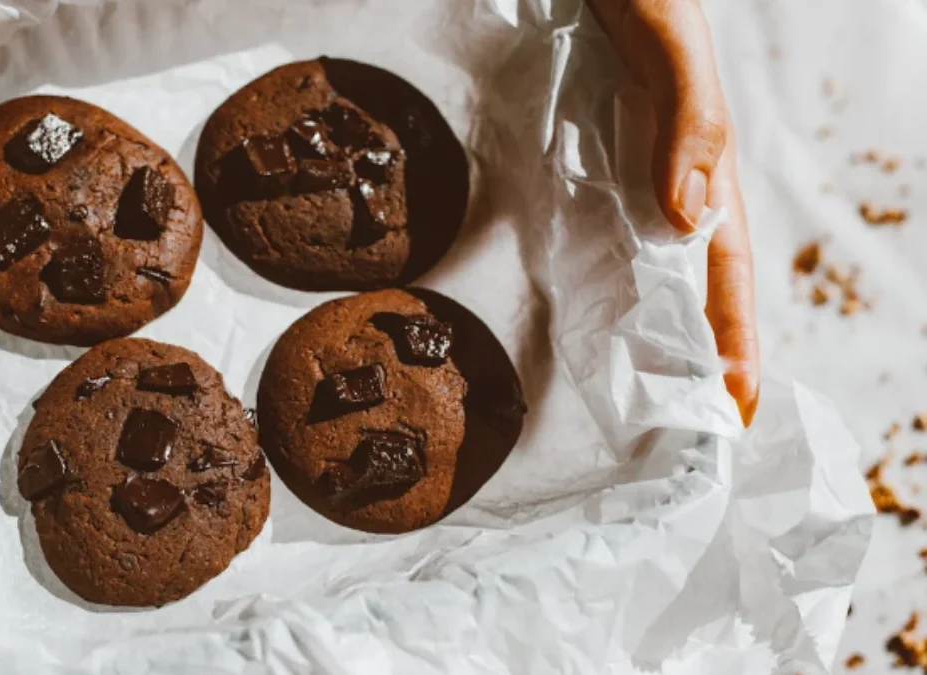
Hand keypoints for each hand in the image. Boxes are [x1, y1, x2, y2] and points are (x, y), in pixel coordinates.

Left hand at [587, 0, 758, 425]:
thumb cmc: (644, 2)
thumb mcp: (671, 55)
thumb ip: (687, 127)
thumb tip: (684, 219)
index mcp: (704, 179)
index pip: (725, 281)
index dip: (732, 347)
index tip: (735, 415)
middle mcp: (671, 195)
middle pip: (691, 295)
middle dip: (698, 365)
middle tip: (687, 439)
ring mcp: (630, 188)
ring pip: (648, 280)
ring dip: (652, 343)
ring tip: (643, 409)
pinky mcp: (588, 174)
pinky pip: (600, 248)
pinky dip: (602, 295)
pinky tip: (587, 329)